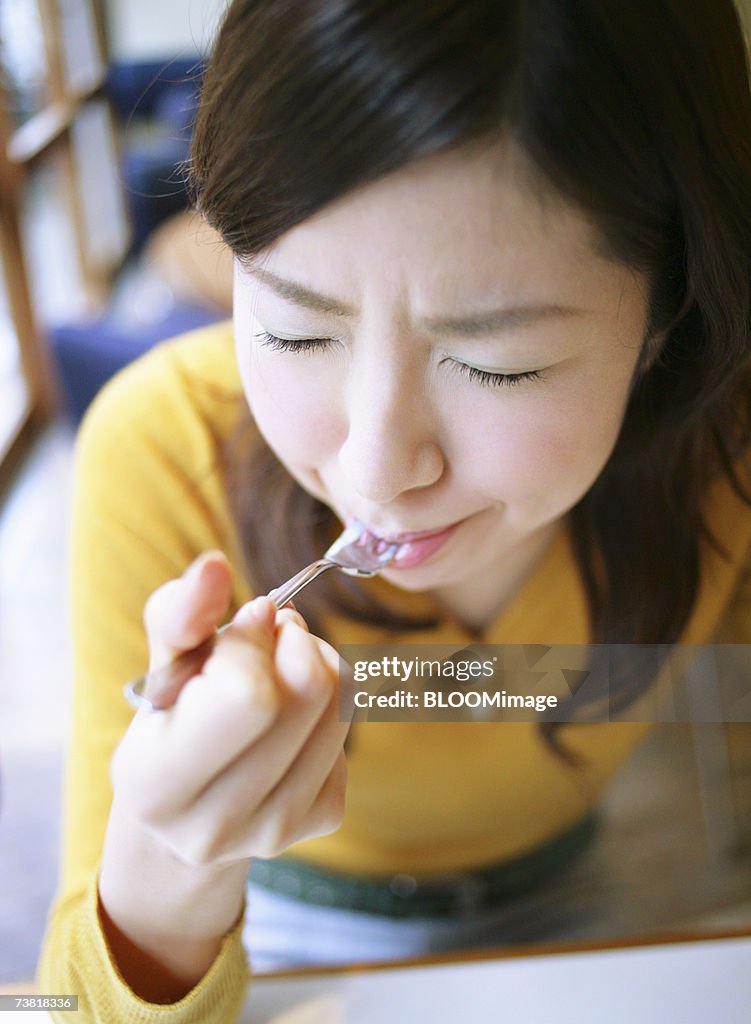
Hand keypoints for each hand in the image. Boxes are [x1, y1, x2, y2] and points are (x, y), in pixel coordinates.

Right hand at [111, 550, 348, 865]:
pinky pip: (351, 728)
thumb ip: (180, 612)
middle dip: (295, 640)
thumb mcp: (162, 661)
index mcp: (156, 784)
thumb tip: (214, 567)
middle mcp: (215, 823)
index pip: (247, 695)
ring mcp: (273, 830)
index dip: (251, 644)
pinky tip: (292, 709)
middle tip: (270, 631)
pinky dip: (330, 700)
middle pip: (310, 692)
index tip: (241, 627)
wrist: (188, 803)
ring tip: (280, 662)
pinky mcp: (320, 819)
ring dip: (318, 659)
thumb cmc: (172, 714)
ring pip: (342, 704)